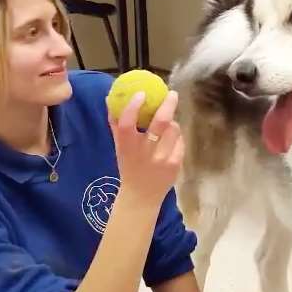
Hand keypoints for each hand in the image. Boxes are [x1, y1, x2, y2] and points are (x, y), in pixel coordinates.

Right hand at [108, 90, 183, 206]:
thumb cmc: (129, 168)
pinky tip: (171, 140)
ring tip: (168, 124)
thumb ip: (116, 125)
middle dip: (168, 105)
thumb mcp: (119, 148)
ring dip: (172, 122)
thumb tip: (110, 100)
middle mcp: (145, 152)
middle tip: (172, 94)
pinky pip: (180, 141)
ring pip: (174, 129)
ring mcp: (162, 158)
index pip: (127, 124)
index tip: (141, 93)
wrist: (141, 197)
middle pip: (160, 123)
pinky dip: (177, 137)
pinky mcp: (176, 163)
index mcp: (127, 147)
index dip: (133, 107)